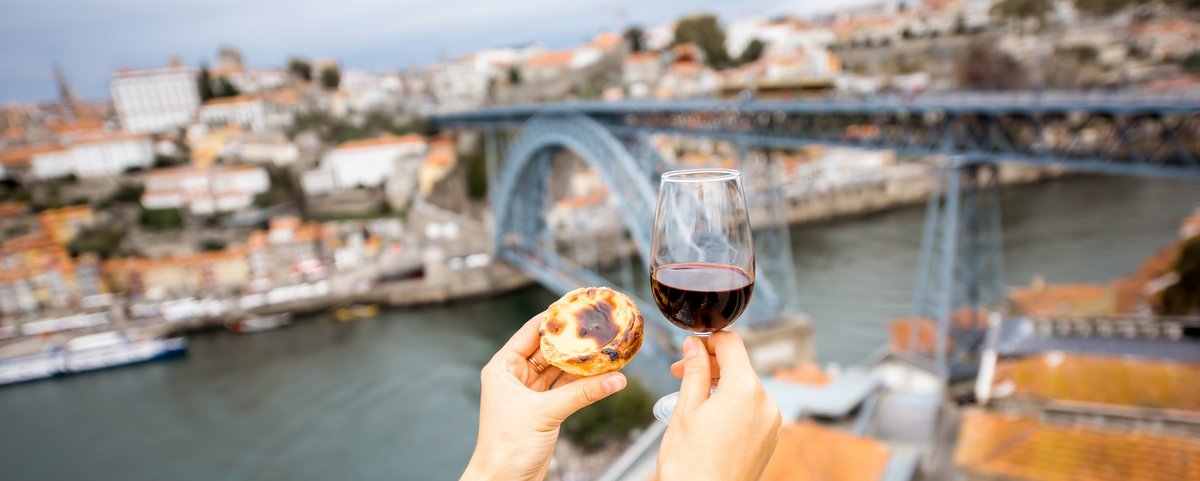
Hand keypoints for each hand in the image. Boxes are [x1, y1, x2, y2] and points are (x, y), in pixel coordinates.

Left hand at [461, 313, 627, 480]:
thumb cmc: (507, 447)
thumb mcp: (545, 412)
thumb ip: (582, 393)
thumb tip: (616, 379)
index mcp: (503, 367)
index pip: (531, 332)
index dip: (554, 318)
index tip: (576, 305)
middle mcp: (515, 376)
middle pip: (548, 349)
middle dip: (573, 340)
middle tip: (598, 327)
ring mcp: (530, 394)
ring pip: (560, 370)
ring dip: (581, 363)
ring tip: (607, 349)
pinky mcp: (543, 410)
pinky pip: (566, 389)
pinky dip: (583, 383)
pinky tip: (603, 376)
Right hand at [657, 332, 780, 480]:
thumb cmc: (690, 464)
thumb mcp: (686, 409)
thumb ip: (695, 371)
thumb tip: (694, 345)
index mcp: (745, 389)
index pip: (732, 344)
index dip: (708, 340)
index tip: (689, 348)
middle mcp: (766, 403)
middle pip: (739, 366)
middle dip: (711, 365)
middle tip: (681, 373)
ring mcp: (771, 423)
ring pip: (746, 387)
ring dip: (720, 385)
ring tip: (693, 398)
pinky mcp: (769, 438)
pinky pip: (752, 409)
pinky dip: (733, 404)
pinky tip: (710, 416)